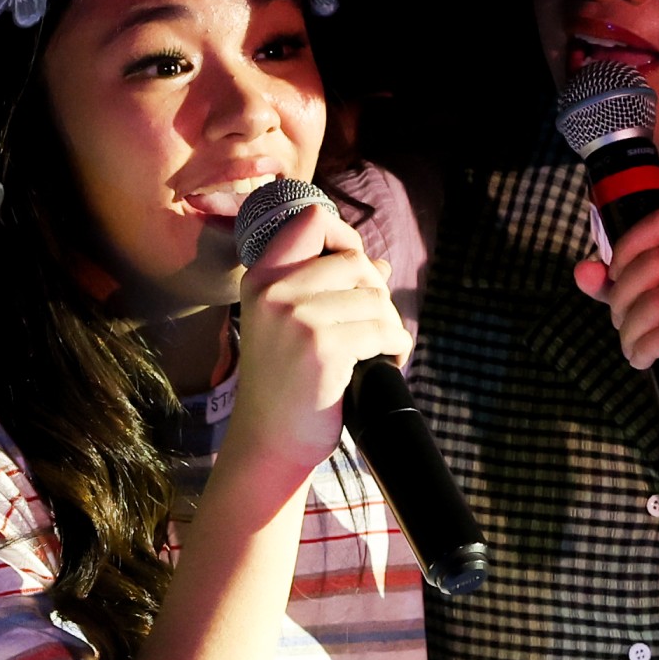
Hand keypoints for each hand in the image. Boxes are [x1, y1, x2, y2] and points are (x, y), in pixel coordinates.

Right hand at [220, 201, 407, 496]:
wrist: (270, 439)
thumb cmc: (285, 383)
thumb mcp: (291, 325)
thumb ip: (328, 288)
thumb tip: (380, 264)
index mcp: (262, 278)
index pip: (312, 220)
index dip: (345, 237)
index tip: (358, 269)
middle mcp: (274, 292)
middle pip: (354, 261)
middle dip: (377, 291)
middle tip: (376, 323)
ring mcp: (297, 318)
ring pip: (374, 298)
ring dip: (390, 325)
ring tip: (382, 348)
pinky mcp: (322, 347)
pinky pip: (382, 331)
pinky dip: (396, 346)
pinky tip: (386, 362)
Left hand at [574, 210, 658, 415]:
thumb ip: (622, 285)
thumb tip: (582, 271)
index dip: (626, 250)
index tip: (616, 282)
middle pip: (654, 263)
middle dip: (622, 298)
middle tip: (621, 324)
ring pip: (658, 301)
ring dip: (631, 330)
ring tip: (631, 347)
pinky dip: (646, 349)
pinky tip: (643, 360)